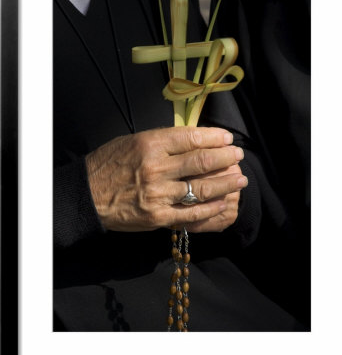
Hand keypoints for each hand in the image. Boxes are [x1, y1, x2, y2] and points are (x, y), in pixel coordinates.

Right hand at [85, 127, 247, 232]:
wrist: (88, 195)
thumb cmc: (109, 164)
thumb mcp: (133, 141)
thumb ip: (163, 140)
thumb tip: (194, 139)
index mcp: (150, 144)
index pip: (191, 137)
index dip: (215, 138)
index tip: (228, 138)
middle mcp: (157, 168)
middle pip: (201, 161)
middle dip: (226, 158)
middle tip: (238, 156)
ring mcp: (159, 194)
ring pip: (202, 187)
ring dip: (226, 182)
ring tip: (240, 178)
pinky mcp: (158, 217)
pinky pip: (192, 213)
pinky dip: (211, 207)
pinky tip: (223, 202)